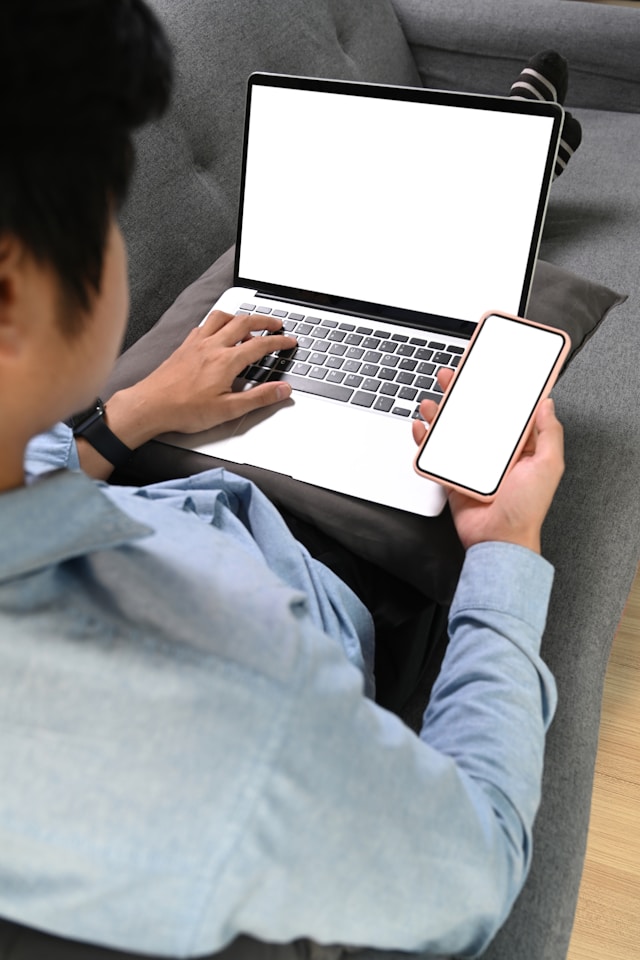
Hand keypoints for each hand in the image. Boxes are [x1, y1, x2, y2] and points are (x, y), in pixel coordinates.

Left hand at [107, 310, 296, 442]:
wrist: (150, 405)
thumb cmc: (184, 410)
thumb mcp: (228, 410)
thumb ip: (258, 397)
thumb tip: (283, 389)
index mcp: (226, 361)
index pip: (260, 344)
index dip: (279, 342)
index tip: (290, 341)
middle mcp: (212, 346)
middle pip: (244, 322)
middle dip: (264, 320)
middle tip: (276, 324)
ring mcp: (196, 344)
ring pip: (222, 318)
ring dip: (239, 317)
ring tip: (249, 323)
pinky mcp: (184, 346)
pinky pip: (204, 325)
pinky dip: (217, 323)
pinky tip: (217, 332)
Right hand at [412, 369, 564, 553]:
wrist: (498, 540)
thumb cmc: (526, 510)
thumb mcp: (548, 465)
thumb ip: (549, 433)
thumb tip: (547, 403)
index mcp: (520, 446)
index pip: (508, 410)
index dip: (499, 389)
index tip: (490, 370)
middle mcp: (495, 452)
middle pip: (476, 414)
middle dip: (463, 393)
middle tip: (453, 375)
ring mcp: (472, 463)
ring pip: (452, 429)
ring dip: (440, 412)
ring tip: (432, 400)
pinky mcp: (453, 475)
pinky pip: (435, 454)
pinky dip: (425, 440)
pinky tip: (421, 427)